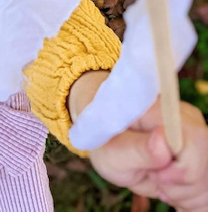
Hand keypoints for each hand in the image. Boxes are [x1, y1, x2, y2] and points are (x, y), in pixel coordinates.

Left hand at [89, 100, 207, 210]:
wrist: (107, 139)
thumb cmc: (105, 141)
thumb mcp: (112, 152)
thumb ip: (137, 149)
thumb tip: (163, 141)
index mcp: (161, 109)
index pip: (195, 139)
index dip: (183, 169)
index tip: (156, 176)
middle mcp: (184, 117)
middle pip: (206, 160)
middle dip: (182, 184)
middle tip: (153, 179)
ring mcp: (195, 134)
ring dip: (185, 192)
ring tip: (157, 180)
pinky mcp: (199, 151)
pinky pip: (206, 185)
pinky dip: (189, 194)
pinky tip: (168, 186)